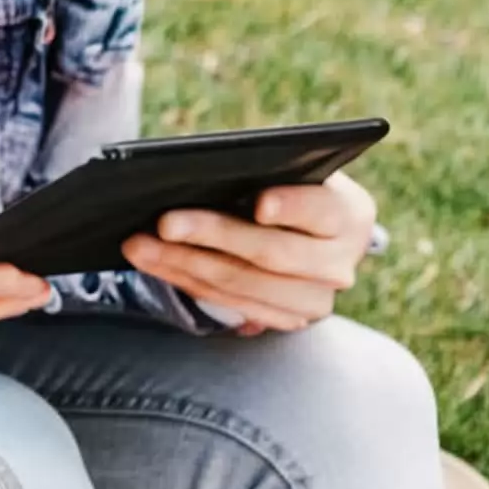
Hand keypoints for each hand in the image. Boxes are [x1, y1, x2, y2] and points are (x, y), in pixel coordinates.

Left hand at [121, 170, 377, 332]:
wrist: (311, 232)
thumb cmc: (287, 185)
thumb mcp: (287, 170)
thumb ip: (260, 170)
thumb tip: (199, 170)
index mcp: (349, 213)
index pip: (322, 208)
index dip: (292, 207)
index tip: (260, 204)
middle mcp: (340, 262)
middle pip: (273, 253)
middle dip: (214, 236)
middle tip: (165, 222)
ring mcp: (316, 299)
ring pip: (244, 285)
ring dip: (184, 265)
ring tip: (139, 245)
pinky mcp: (286, 318)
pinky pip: (229, 303)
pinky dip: (186, 282)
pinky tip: (153, 263)